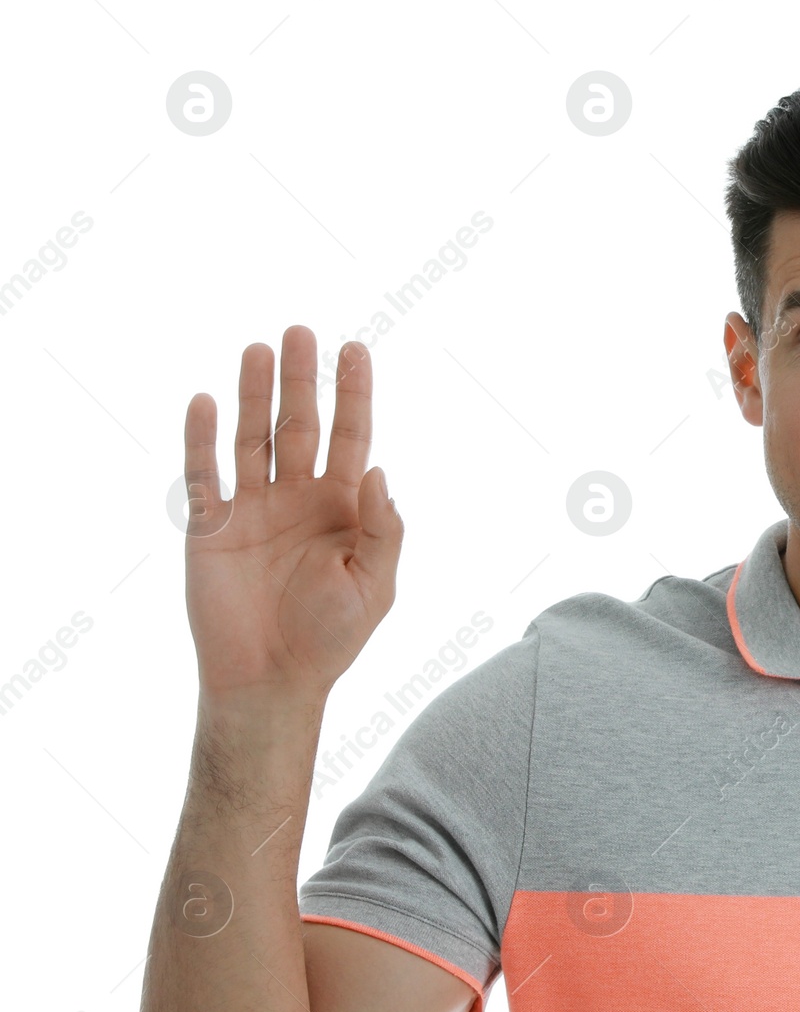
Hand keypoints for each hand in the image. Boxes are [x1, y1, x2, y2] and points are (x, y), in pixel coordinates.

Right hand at [182, 325, 401, 708]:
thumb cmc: (332, 637)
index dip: (353, 395)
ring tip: (259, 348)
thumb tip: (380, 472)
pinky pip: (205, 473)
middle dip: (302, 380)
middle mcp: (298, 498)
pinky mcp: (213, 526)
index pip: (351, 437)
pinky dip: (203, 438)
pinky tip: (207, 401)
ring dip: (255, 394)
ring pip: (253, 437)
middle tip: (301, 332)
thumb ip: (383, 528)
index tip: (355, 350)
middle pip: (300, 425)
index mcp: (343, 508)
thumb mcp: (375, 584)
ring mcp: (254, 508)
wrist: (271, 678)